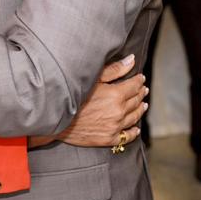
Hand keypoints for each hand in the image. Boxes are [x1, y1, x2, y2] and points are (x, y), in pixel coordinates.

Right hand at [27, 55, 146, 148]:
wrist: (57, 118)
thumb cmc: (72, 95)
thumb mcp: (93, 78)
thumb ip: (114, 69)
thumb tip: (132, 60)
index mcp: (116, 95)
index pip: (134, 86)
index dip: (139, 81)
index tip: (140, 78)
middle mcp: (118, 112)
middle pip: (136, 101)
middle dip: (140, 93)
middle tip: (143, 89)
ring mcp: (115, 127)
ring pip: (134, 117)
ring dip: (140, 110)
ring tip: (143, 105)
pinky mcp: (108, 139)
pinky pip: (127, 136)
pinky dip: (133, 131)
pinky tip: (135, 128)